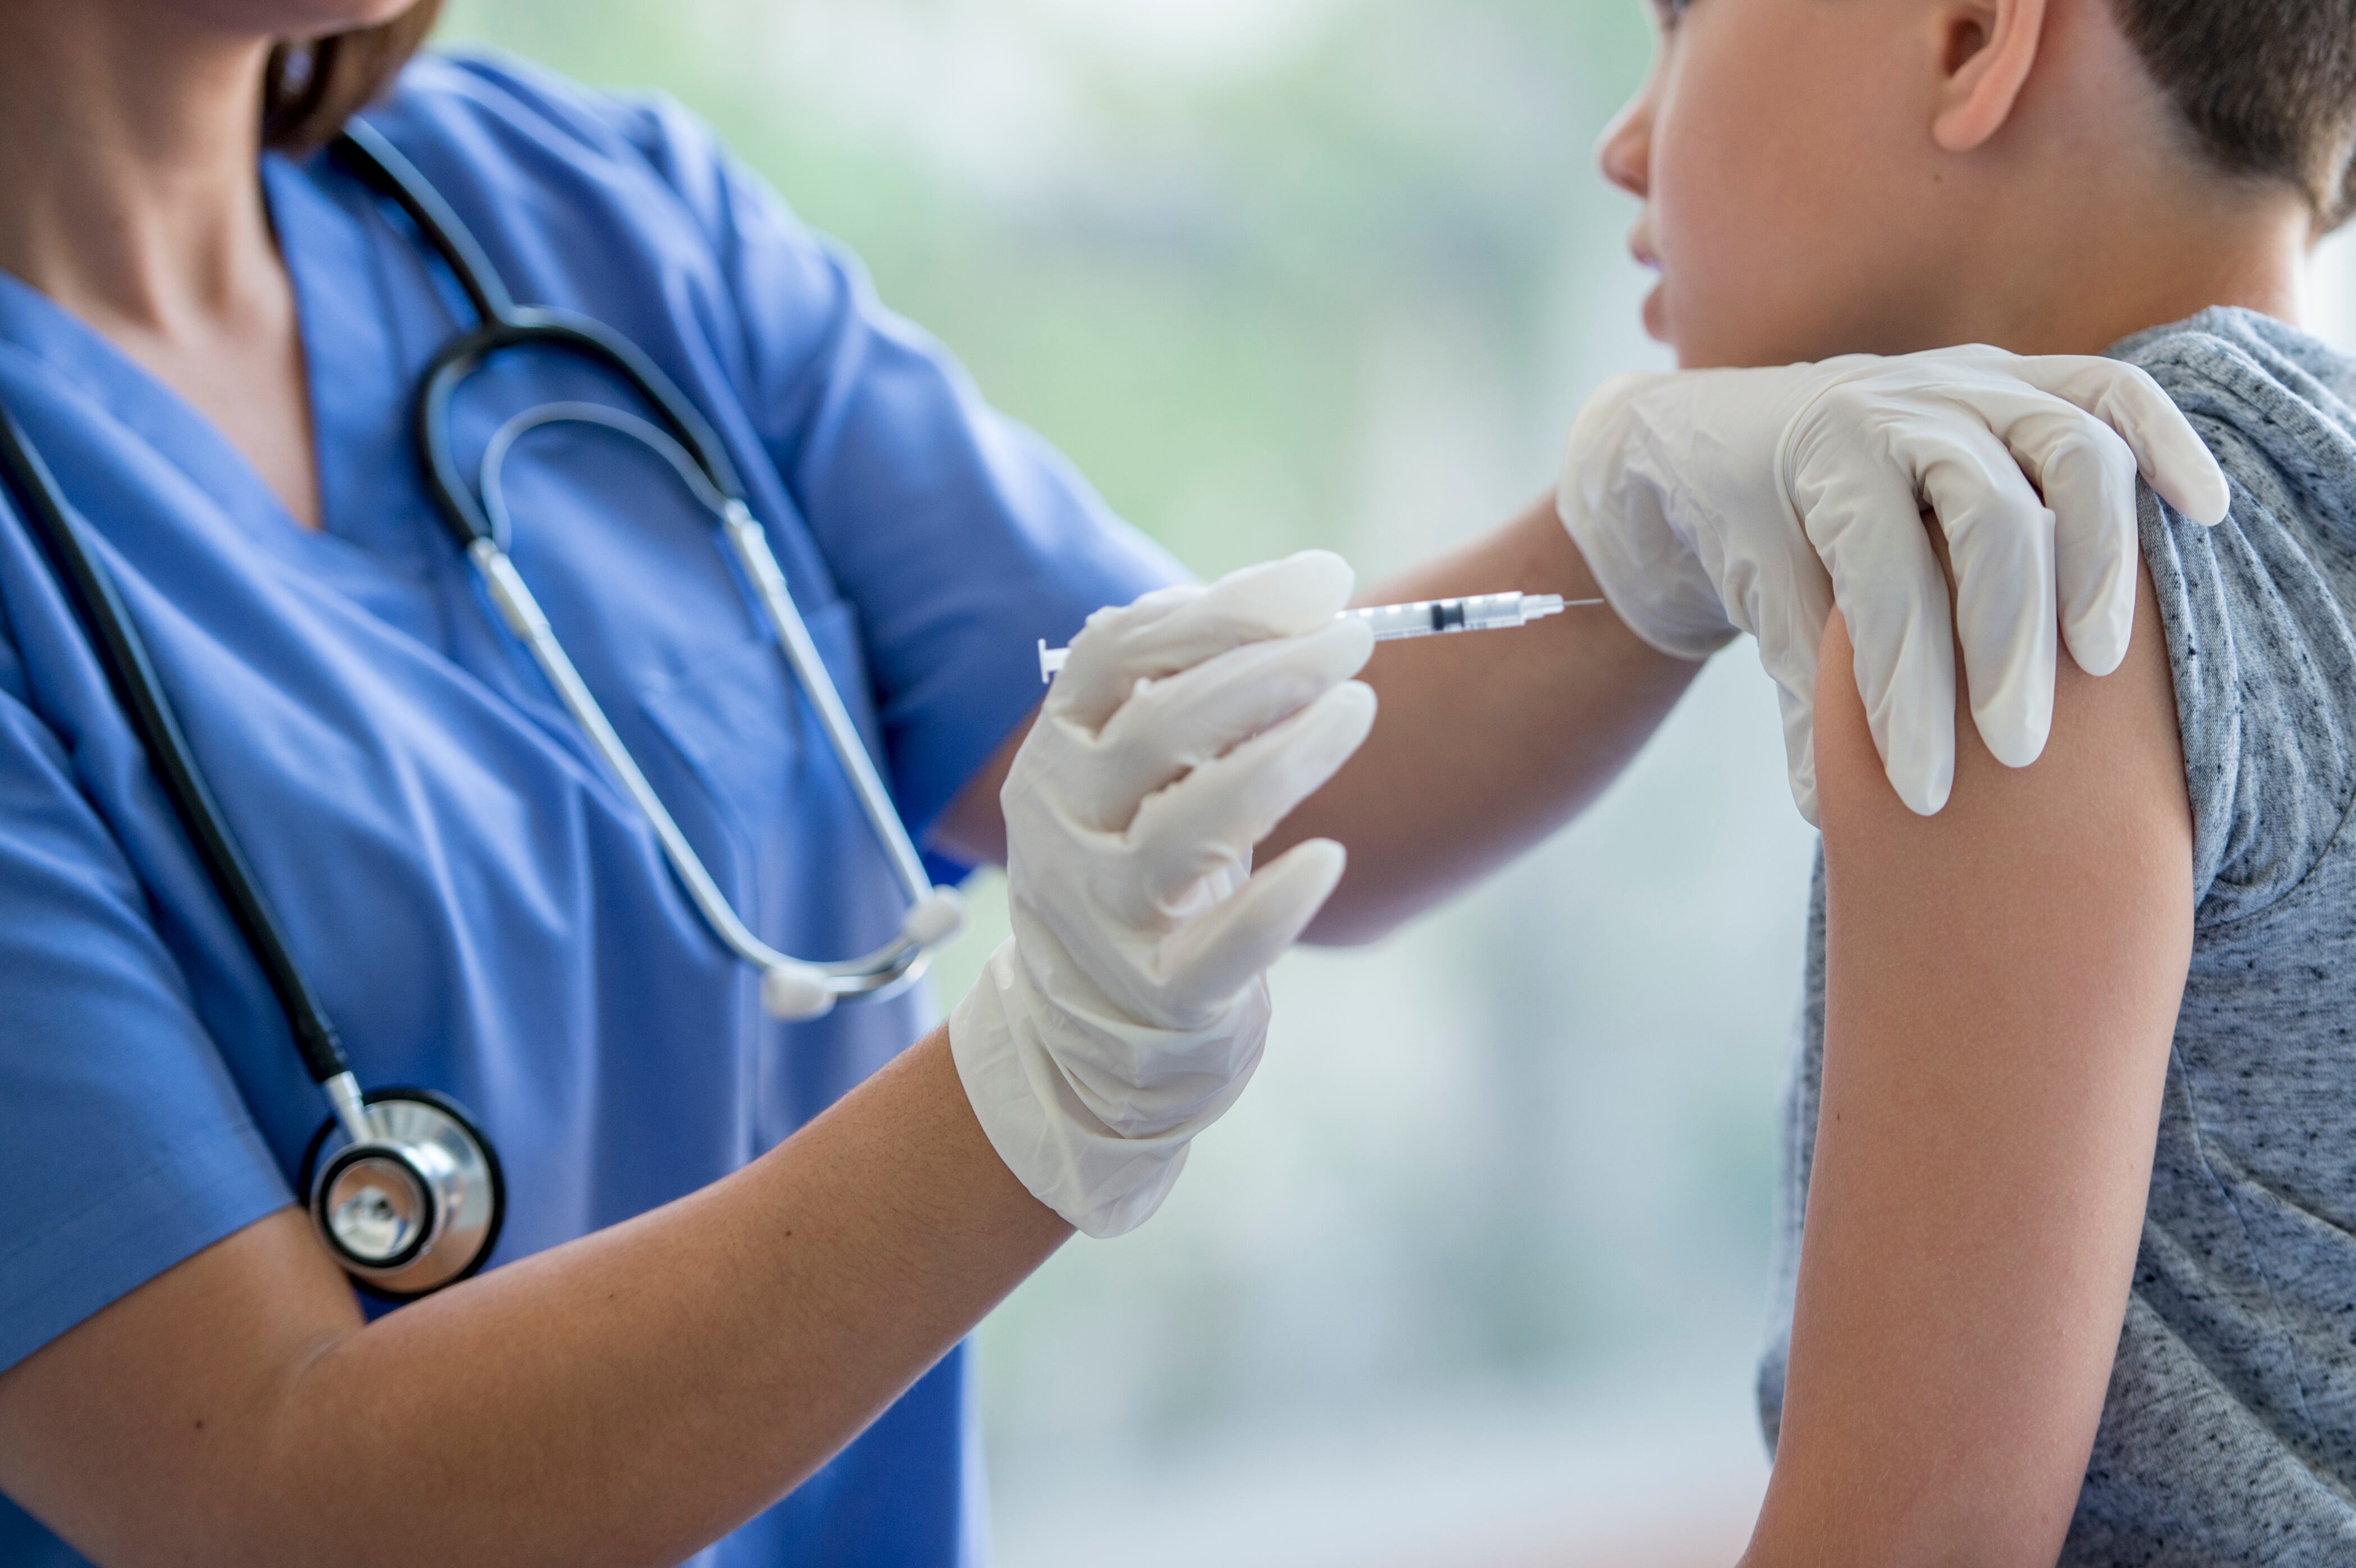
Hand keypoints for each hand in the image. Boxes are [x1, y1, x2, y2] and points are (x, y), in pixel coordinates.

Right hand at [950, 553, 1377, 1236]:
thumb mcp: (1150, 771)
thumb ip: (1203, 684)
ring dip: (1282, 759)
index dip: (1221, 607)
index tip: (1324, 580)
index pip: (1117, 652)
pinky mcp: (1159, 995)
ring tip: (1357, 709)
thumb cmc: (1149, 863)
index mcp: (1059, 751)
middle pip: (1158, 729)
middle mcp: (1064, 827)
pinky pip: (1219, 948)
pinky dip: (1274, 905)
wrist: (1097, 1031)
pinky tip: (1328, 861)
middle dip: (1265, 670)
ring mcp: (1104, 915)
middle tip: (1354, 641)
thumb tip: (1310, 588)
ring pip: (1187, 829)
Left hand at [1558, 346, 2229, 820]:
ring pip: (2070, 452)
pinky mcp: (2022, 378)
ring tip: (2097, 664)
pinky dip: (2165, 446)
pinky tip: (2201, 512)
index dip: (1909, 697)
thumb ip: (1802, 697)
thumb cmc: (1756, 535)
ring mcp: (1970, 379)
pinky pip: (2115, 393)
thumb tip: (1834, 814)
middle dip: (2009, 644)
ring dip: (2098, 561)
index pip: (1886, 587)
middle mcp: (1901, 403)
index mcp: (1824, 458)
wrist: (1734, 438)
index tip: (1924, 793)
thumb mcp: (1760, 607)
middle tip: (2016, 750)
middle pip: (1990, 520)